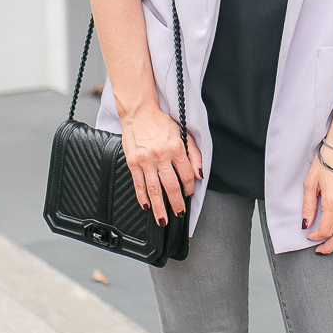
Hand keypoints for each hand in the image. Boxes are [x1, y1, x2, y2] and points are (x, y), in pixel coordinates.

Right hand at [121, 101, 201, 223]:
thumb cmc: (161, 123)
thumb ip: (194, 154)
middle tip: (179, 212)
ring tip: (163, 220)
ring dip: (160, 207)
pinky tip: (147, 206)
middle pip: (172, 186)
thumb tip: (200, 174)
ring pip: (154, 190)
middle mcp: (161, 155)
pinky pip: (139, 184)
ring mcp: (146, 160)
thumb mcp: (183, 133)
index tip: (189, 193)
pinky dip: (143, 198)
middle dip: (177, 203)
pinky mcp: (133, 162)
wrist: (139, 113)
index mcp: (176, 148)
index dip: (190, 187)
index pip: (187, 175)